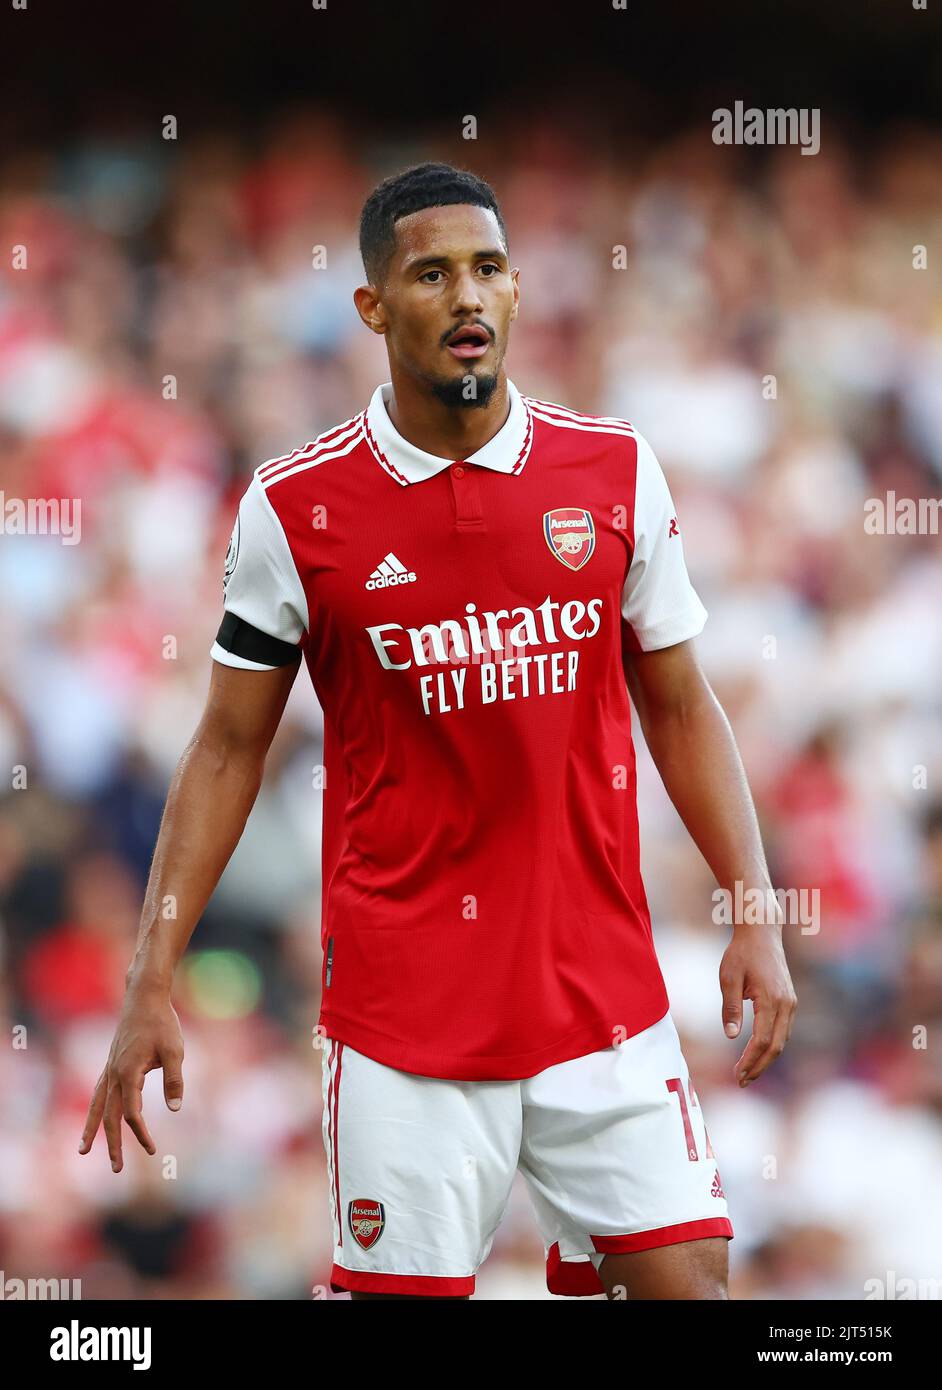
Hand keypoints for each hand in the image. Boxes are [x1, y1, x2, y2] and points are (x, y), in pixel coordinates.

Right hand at [78, 981, 184, 1170]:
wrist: (144, 997)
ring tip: (83, 1152)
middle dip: (112, 1144)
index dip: (140, 1134)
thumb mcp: (175, 1050)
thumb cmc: (162, 1023)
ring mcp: (109, 1068)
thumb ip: (174, 1080)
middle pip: (109, 1116)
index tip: (152, 1150)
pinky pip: (98, 1092)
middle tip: (117, 1170)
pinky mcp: (110, 1063)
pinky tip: (95, 1119)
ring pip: (96, 1106)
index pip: (131, 1113)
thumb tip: (175, 1109)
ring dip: (93, 1130)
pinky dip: (94, 1110)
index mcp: (129, 1072)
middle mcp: (113, 1073)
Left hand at [719, 923, 796, 1085]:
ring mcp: (791, 1003)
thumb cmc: (741, 953)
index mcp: (771, 999)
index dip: (750, 1061)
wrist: (762, 932)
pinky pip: (784, 1030)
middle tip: (741, 1081)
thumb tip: (730, 1036)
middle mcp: (786, 1004)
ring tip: (747, 1072)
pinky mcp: (790, 1001)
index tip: (737, 1075)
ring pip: (782, 1040)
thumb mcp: (729, 978)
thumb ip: (731, 1008)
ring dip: (766, 1059)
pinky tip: (758, 1052)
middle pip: (776, 1046)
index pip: (762, 1040)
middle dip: (759, 1066)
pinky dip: (772, 1045)